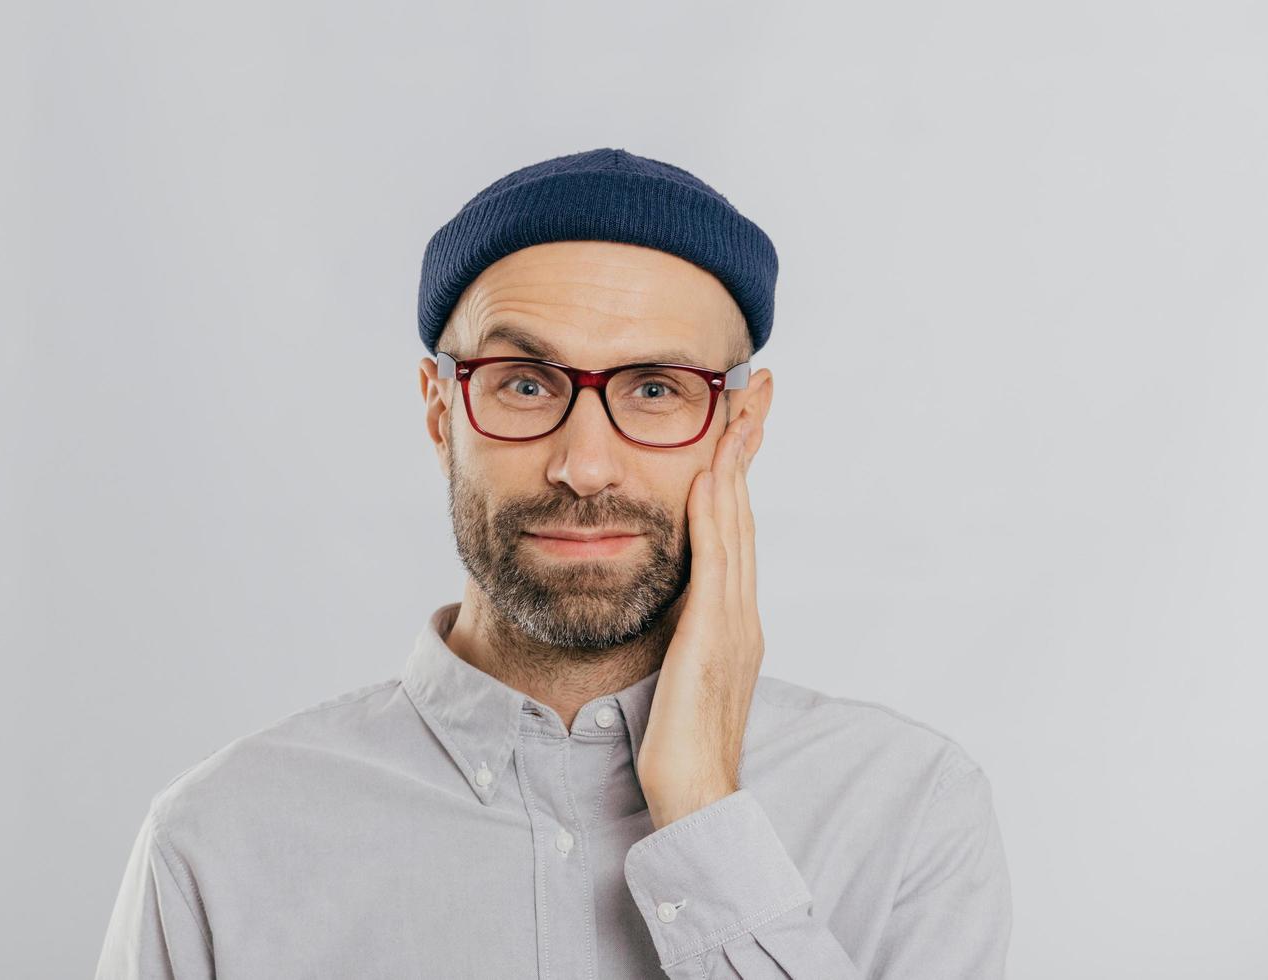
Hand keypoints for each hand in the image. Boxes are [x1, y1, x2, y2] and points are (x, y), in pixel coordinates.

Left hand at [636, 409, 763, 830]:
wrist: (697, 797)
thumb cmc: (679, 743)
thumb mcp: (679, 672)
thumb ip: (681, 633)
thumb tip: (668, 607)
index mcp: (732, 618)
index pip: (736, 529)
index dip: (737, 471)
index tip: (737, 423)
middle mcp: (741, 612)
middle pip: (745, 512)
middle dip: (748, 447)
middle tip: (755, 390)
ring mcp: (733, 623)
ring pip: (737, 526)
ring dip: (736, 463)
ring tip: (738, 410)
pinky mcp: (714, 638)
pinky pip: (715, 564)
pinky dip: (716, 517)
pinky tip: (709, 478)